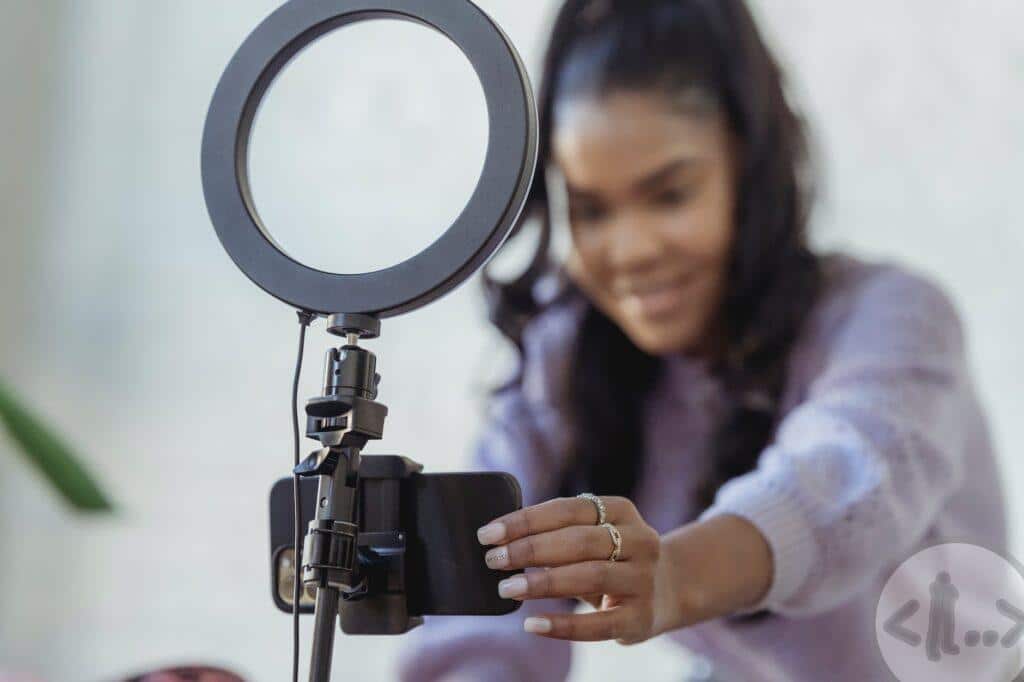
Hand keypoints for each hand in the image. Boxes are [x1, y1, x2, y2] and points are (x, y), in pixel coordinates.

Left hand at [476, 496, 676, 644]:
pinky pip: (598, 624)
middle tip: (494, 560)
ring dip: (543, 582)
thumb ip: (557, 533)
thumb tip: (500, 541)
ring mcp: (644, 579)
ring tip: (507, 588)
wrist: (665, 590)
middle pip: (579, 541)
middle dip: (530, 549)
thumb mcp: (593, 535)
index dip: (525, 520)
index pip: (567, 509)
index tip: (488, 533)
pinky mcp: (641, 617)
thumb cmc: (610, 558)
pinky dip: (562, 625)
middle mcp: (640, 540)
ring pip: (589, 576)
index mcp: (622, 510)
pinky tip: (532, 624)